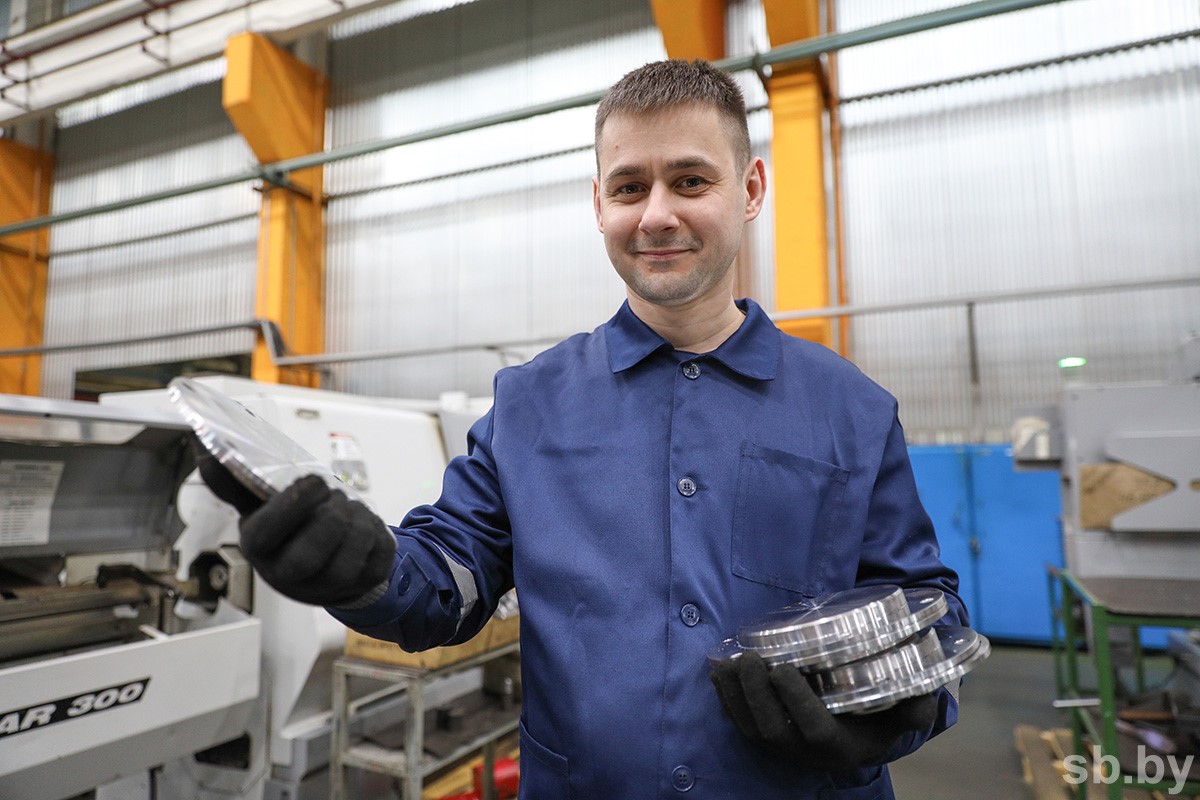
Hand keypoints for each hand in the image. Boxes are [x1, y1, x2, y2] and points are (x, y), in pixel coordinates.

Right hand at [193, 444, 395, 607]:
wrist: (321, 570)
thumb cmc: (287, 530)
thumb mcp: (259, 505)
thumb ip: (235, 478)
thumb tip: (204, 444)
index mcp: (258, 549)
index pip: (267, 533)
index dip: (294, 504)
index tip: (314, 481)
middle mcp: (289, 576)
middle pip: (312, 551)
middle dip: (331, 513)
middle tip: (336, 494)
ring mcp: (327, 587)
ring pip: (351, 551)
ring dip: (359, 517)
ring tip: (350, 506)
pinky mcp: (362, 585)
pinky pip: (380, 555)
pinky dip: (379, 531)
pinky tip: (364, 525)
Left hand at [710, 651, 937, 769]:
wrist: (855, 737)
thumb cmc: (879, 719)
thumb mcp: (902, 715)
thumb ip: (915, 707)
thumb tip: (924, 699)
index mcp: (840, 746)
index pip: (813, 728)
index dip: (796, 701)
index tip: (783, 668)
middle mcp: (806, 751)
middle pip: (773, 729)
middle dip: (755, 693)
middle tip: (749, 658)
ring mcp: (782, 746)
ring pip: (749, 727)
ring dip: (734, 694)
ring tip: (729, 660)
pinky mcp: (764, 736)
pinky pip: (738, 722)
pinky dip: (726, 697)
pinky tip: (720, 670)